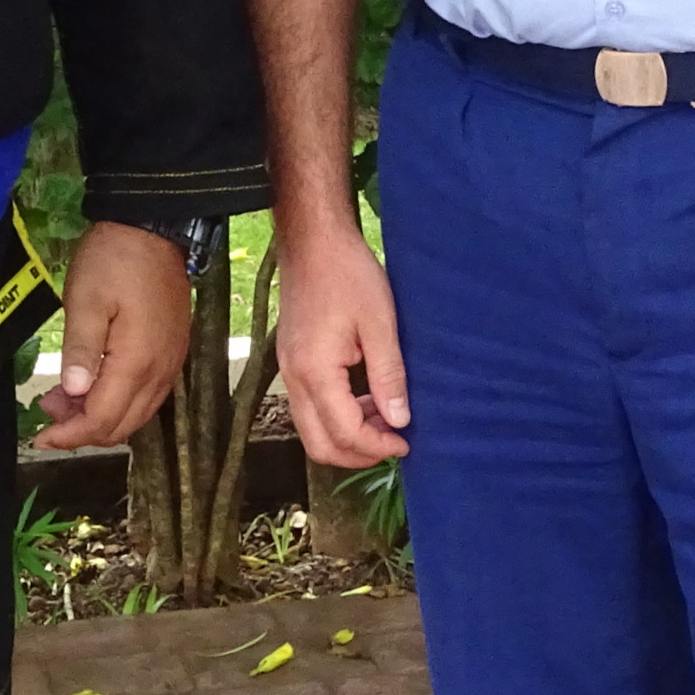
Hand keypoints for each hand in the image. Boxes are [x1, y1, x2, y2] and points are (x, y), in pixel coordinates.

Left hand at [35, 222, 193, 448]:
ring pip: (137, 414)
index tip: (39, 435)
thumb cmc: (113, 260)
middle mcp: (161, 371)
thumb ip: (80, 349)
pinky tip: (96, 381)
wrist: (153, 227)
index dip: (69, 435)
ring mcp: (171, 362)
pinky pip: (148, 395)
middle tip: (48, 407)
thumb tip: (73, 393)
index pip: (102, 420)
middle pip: (122, 426)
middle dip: (82, 429)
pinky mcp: (173, 351)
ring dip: (101, 416)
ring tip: (66, 394)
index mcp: (137, 362)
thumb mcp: (86, 299)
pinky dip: (119, 401)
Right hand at [274, 224, 408, 467]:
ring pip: (311, 429)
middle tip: (394, 442)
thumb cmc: (348, 273)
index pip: (344, 433)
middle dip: (358, 453)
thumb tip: (400, 420)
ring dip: (347, 435)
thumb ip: (388, 375)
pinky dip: (336, 415)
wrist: (313, 240)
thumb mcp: (380, 322)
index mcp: (315, 372)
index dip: (376, 446)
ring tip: (386, 417)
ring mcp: (288, 370)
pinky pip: (309, 407)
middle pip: (319, 445)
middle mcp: (293, 379)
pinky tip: (366, 397)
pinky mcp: (291, 361)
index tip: (406, 443)